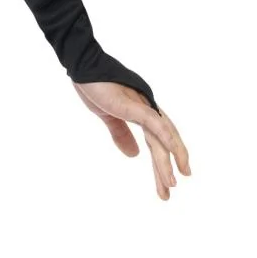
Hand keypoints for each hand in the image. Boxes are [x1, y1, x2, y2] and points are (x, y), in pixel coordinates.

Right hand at [72, 81, 190, 199]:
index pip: (158, 142)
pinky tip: (173, 154)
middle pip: (163, 144)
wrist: (83, 67)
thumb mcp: (108, 117)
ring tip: (171, 184)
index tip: (169, 182)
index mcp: (142, 113)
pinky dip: (166, 138)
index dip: (164, 161)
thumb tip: (135, 155)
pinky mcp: (133, 104)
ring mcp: (142, 106)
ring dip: (166, 162)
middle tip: (170, 191)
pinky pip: (154, 123)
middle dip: (166, 168)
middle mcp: (148, 110)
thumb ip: (121, 135)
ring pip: (161, 138)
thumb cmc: (95, 87)